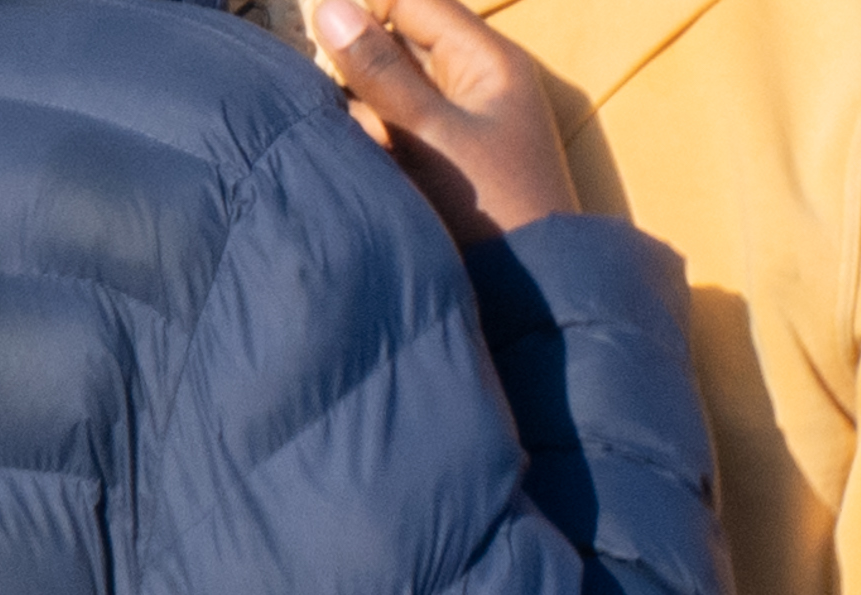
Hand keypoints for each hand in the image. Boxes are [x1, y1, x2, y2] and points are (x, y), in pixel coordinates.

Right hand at [314, 0, 580, 246]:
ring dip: (367, 114)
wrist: (532, 299)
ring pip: (389, 91)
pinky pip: (396, 131)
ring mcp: (460, 123)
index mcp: (487, 60)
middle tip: (358, 115)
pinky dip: (379, 145)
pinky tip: (380, 173)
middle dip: (363, 73)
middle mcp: (476, 83)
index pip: (412, 0)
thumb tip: (330, 7)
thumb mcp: (430, 133)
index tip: (327, 46)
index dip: (365, 12)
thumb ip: (379, 71)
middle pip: (397, 44)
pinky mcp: (445, 161)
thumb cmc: (493, 210)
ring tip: (378, 153)